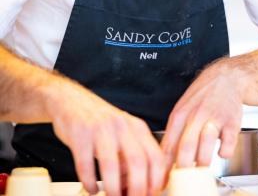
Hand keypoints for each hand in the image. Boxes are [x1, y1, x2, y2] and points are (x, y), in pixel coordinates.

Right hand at [46, 78, 165, 195]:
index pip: (155, 156)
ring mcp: (100, 128)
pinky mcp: (80, 134)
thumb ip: (133, 157)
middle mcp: (122, 126)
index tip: (152, 194)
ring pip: (111, 164)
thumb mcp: (124, 134)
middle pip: (137, 161)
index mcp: (137, 127)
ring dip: (113, 189)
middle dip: (138, 189)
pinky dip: (89, 182)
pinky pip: (85, 164)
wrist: (72, 101)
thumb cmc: (101, 123)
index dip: (156, 180)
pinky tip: (91, 189)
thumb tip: (141, 188)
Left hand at [161, 58, 243, 170]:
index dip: (165, 166)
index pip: (168, 145)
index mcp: (180, 115)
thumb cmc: (203, 95)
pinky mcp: (231, 122)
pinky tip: (221, 152)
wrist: (226, 77)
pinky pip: (227, 144)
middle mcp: (195, 116)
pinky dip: (224, 153)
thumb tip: (165, 159)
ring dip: (202, 163)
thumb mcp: (183, 109)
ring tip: (202, 168)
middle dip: (183, 169)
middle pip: (185, 147)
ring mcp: (214, 119)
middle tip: (184, 180)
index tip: (165, 179)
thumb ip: (175, 133)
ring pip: (205, 146)